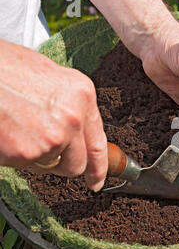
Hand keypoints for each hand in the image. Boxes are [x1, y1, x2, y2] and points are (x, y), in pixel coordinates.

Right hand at [0, 40, 107, 191]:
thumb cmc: (5, 68)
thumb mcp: (49, 76)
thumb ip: (67, 103)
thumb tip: (73, 125)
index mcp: (82, 95)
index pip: (99, 143)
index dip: (98, 168)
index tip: (96, 180)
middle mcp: (73, 118)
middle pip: (77, 164)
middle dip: (63, 165)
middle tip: (47, 156)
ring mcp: (52, 138)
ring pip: (48, 164)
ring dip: (34, 155)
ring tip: (17, 127)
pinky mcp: (26, 152)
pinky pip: (24, 164)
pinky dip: (14, 154)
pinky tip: (7, 131)